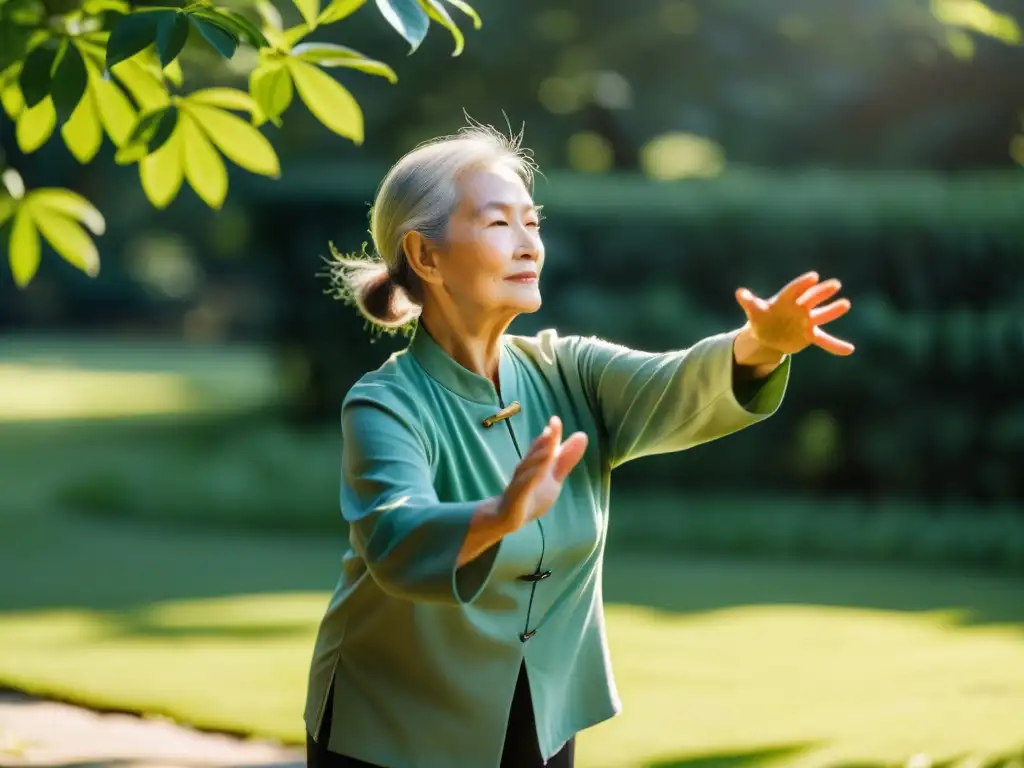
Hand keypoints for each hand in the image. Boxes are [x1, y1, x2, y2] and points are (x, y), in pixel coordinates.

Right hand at [498, 416, 587, 533]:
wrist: (507, 517)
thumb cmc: (532, 494)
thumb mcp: (554, 477)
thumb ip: (566, 458)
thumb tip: (582, 435)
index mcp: (537, 463)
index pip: (544, 447)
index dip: (550, 435)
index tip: (555, 420)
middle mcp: (526, 469)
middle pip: (536, 454)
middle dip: (544, 441)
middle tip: (552, 426)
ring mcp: (519, 483)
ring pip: (528, 468)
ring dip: (538, 456)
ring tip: (547, 445)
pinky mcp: (516, 498)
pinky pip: (522, 488)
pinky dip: (529, 479)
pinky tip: (538, 473)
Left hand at [735, 271, 853, 357]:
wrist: (768, 334)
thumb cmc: (761, 317)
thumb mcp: (754, 311)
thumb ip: (748, 302)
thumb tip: (739, 293)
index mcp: (786, 299)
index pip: (795, 290)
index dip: (803, 284)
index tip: (813, 277)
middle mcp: (800, 307)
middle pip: (812, 298)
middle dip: (822, 292)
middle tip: (835, 284)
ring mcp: (806, 321)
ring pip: (822, 315)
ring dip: (833, 311)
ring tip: (845, 304)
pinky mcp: (809, 334)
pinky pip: (824, 340)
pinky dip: (835, 345)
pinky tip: (849, 350)